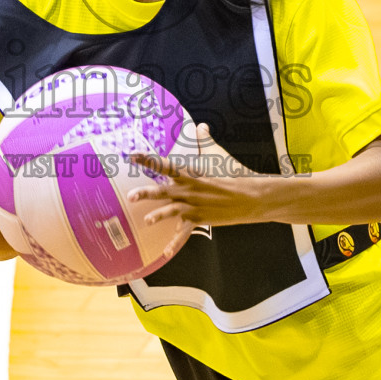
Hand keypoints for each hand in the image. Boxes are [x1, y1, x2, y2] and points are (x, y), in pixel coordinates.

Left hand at [127, 124, 275, 250]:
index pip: (165, 165)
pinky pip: (184, 233)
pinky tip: (165, 253)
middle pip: (163, 191)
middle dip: (146, 193)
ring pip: (171, 211)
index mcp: (190, 173)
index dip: (148, 160)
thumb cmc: (233, 171)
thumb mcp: (217, 154)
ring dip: (158, 216)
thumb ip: (204, 140)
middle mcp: (189, 190)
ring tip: (146, 221)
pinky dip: (174, 244)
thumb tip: (201, 126)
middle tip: (130, 196)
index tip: (132, 156)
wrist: (250, 195)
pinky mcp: (199, 219)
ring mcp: (194, 206)